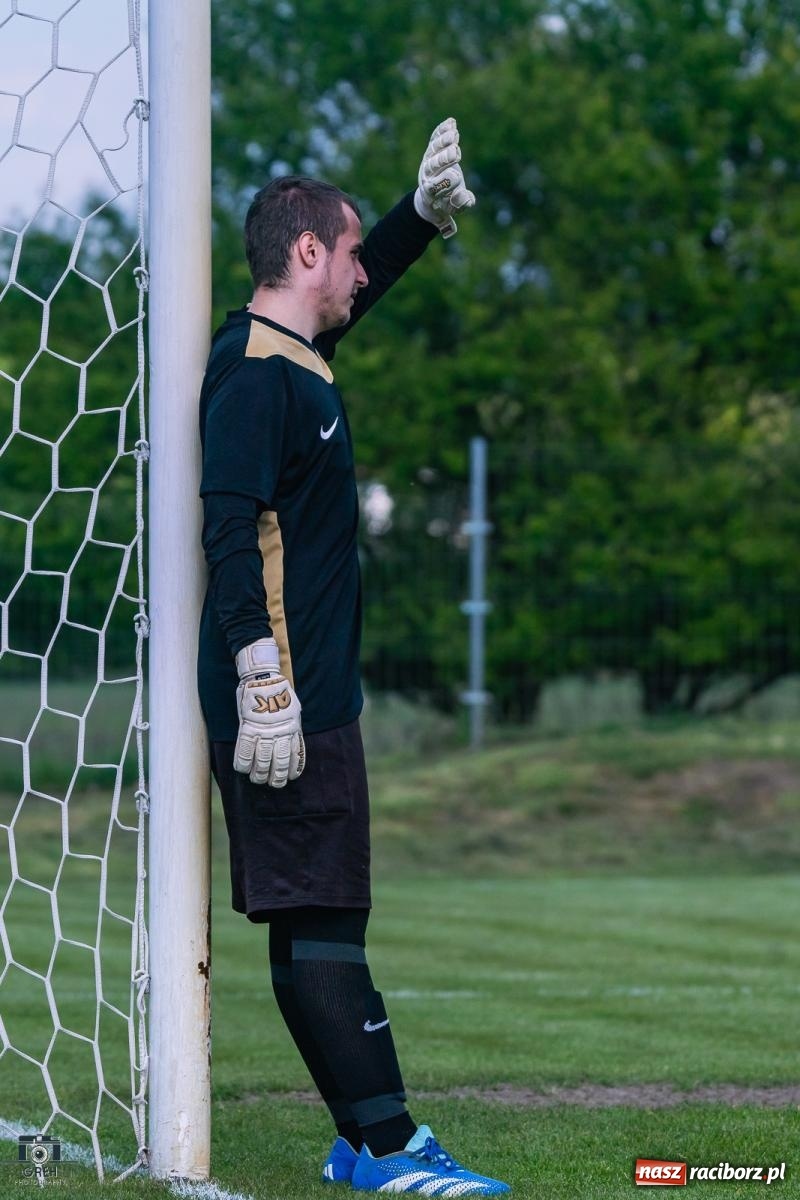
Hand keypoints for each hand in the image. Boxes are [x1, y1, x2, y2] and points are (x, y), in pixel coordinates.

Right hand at [233, 638, 304, 787]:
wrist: (263, 678)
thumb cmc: (279, 692)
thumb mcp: (294, 709)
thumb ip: (292, 725)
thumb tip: (293, 739)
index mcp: (292, 727)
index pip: (294, 754)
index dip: (293, 769)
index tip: (291, 778)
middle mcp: (279, 732)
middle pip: (278, 761)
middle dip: (276, 776)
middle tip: (274, 784)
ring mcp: (262, 730)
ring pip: (262, 759)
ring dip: (260, 773)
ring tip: (258, 780)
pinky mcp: (247, 727)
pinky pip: (243, 750)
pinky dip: (242, 762)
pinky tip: (242, 769)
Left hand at [413, 117, 475, 238]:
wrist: (431, 196)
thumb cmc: (446, 202)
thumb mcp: (455, 208)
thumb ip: (461, 203)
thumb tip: (462, 195)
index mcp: (431, 192)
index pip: (436, 186)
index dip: (446, 181)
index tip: (457, 178)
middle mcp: (427, 176)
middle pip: (433, 165)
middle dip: (443, 158)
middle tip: (454, 153)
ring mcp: (428, 161)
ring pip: (433, 150)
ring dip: (443, 141)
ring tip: (454, 134)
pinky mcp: (431, 151)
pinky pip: (435, 139)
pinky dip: (442, 130)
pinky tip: (451, 122)